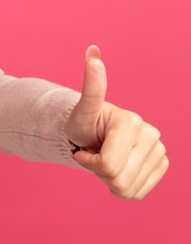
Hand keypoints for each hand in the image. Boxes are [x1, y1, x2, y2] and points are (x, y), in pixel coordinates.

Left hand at [65, 46, 167, 198]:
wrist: (92, 134)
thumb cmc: (83, 123)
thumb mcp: (82, 109)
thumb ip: (91, 86)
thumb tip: (93, 50)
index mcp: (132, 122)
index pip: (107, 166)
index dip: (88, 162)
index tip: (83, 149)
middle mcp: (152, 134)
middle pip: (118, 178)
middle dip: (98, 171)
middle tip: (94, 154)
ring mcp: (159, 150)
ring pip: (127, 188)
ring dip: (109, 180)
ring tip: (104, 159)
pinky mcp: (161, 164)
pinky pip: (136, 193)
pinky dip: (120, 186)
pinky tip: (116, 169)